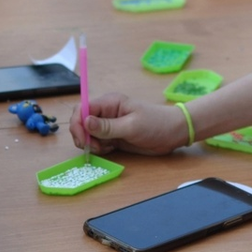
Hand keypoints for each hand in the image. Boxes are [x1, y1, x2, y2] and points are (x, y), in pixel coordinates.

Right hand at [70, 92, 186, 155]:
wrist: (173, 133)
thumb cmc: (156, 124)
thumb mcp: (132, 126)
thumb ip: (108, 126)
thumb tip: (85, 122)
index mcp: (110, 103)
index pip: (83, 108)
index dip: (78, 123)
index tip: (83, 139)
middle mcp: (106, 112)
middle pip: (81, 121)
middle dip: (83, 136)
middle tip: (94, 148)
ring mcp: (109, 125)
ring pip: (88, 134)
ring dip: (91, 144)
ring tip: (106, 148)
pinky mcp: (113, 136)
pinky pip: (97, 142)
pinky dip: (99, 148)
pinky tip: (111, 149)